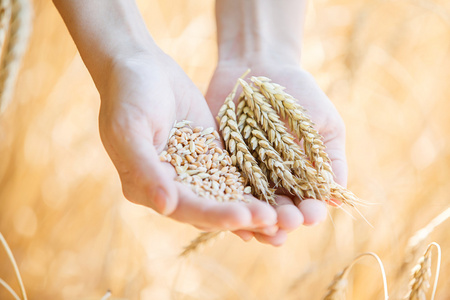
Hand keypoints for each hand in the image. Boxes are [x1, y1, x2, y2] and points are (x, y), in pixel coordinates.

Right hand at [97, 51, 279, 232]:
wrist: (141, 64)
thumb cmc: (128, 95)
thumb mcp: (129, 130)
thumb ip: (145, 169)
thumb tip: (165, 207)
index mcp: (147, 187)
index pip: (185, 209)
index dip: (214, 216)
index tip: (242, 217)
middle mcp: (172, 185)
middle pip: (210, 209)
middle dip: (241, 215)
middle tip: (272, 221)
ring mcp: (194, 170)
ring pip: (226, 195)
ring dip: (252, 205)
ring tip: (282, 214)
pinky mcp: (211, 153)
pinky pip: (234, 171)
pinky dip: (254, 182)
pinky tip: (278, 189)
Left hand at [206, 62, 345, 243]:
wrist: (261, 66)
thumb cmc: (300, 94)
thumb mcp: (323, 123)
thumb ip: (329, 158)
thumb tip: (338, 197)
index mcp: (301, 175)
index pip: (308, 202)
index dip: (311, 211)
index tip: (313, 215)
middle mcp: (274, 181)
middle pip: (279, 210)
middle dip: (284, 220)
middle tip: (287, 223)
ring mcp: (246, 174)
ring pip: (251, 206)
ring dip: (256, 220)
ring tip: (260, 230)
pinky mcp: (221, 164)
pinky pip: (222, 189)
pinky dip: (226, 203)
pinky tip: (228, 213)